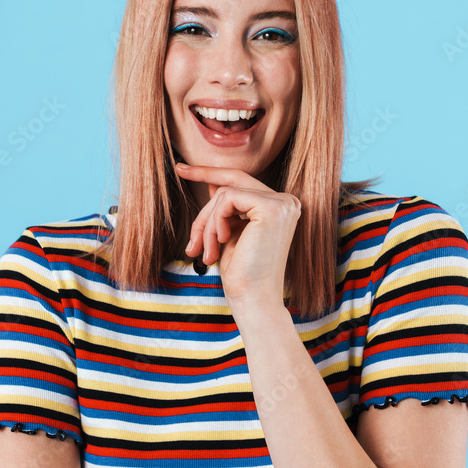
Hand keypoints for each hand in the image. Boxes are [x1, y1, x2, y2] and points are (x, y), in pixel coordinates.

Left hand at [174, 162, 300, 307]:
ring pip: (226, 192)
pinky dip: (214, 222)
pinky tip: (221, 243)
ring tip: (205, 252)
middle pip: (233, 182)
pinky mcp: (272, 208)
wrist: (253, 300)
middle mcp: (286, 202)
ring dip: (207, 224)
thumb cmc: (241, 274)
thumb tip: (213, 183)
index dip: (210, 173)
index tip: (182, 168)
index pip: (241, 181)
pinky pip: (227, 199)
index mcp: (279, 208)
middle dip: (203, 183)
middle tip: (180, 179)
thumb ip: (227, 208)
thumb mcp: (230, 233)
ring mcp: (282, 203)